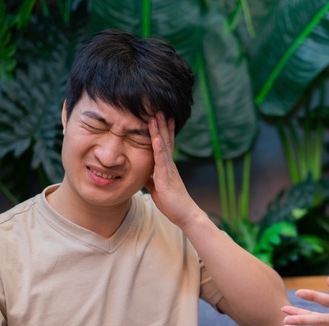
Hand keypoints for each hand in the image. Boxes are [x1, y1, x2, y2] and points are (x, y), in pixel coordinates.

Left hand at [144, 112, 200, 226]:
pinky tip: (156, 136)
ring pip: (163, 145)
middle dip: (162, 124)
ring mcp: (168, 169)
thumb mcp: (157, 188)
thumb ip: (151, 179)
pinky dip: (158, 146)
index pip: (165, 144)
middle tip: (160, 108)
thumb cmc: (172, 203)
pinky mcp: (166, 177)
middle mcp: (169, 165)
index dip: (163, 130)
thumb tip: (143, 175)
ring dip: (160, 130)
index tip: (161, 117)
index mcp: (167, 167)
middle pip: (166, 140)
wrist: (185, 214)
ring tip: (157, 115)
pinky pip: (161, 159)